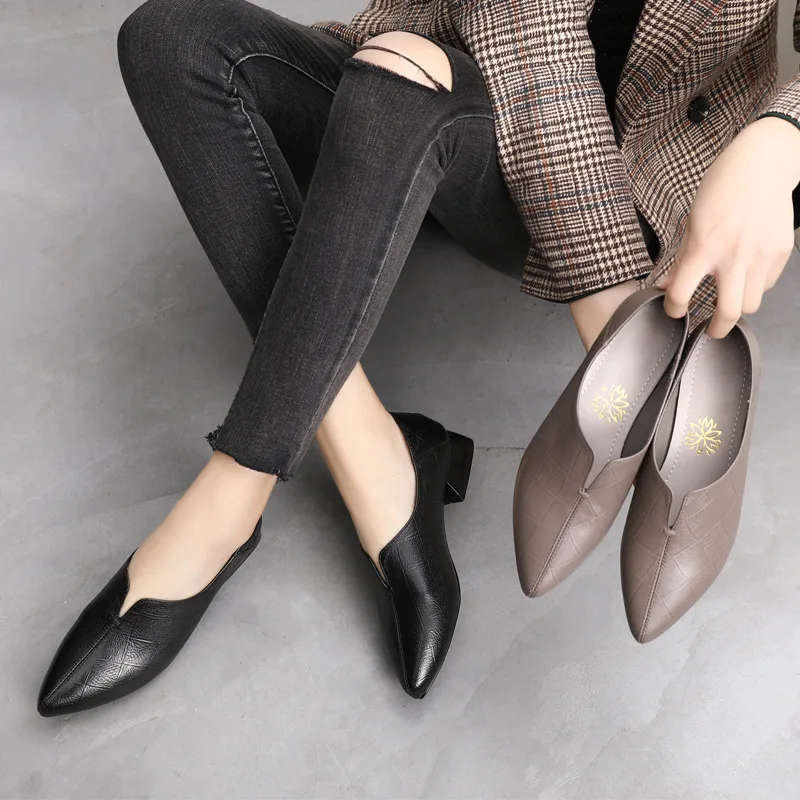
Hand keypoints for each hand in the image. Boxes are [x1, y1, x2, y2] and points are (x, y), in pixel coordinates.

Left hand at [660, 116, 799, 336]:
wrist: (764, 164)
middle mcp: (735, 255)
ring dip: (737, 307)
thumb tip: (665, 286)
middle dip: (717, 330)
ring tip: (727, 299)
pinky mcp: (781, 253)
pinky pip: (766, 284)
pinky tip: (745, 274)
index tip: (674, 310)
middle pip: (729, 313)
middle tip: (710, 331)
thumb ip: (680, 258)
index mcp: (704, 246)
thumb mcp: (692, 221)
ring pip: (750, 303)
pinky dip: (753, 286)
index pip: (681, 293)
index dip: (673, 309)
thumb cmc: (722, 188)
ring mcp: (762, 255)